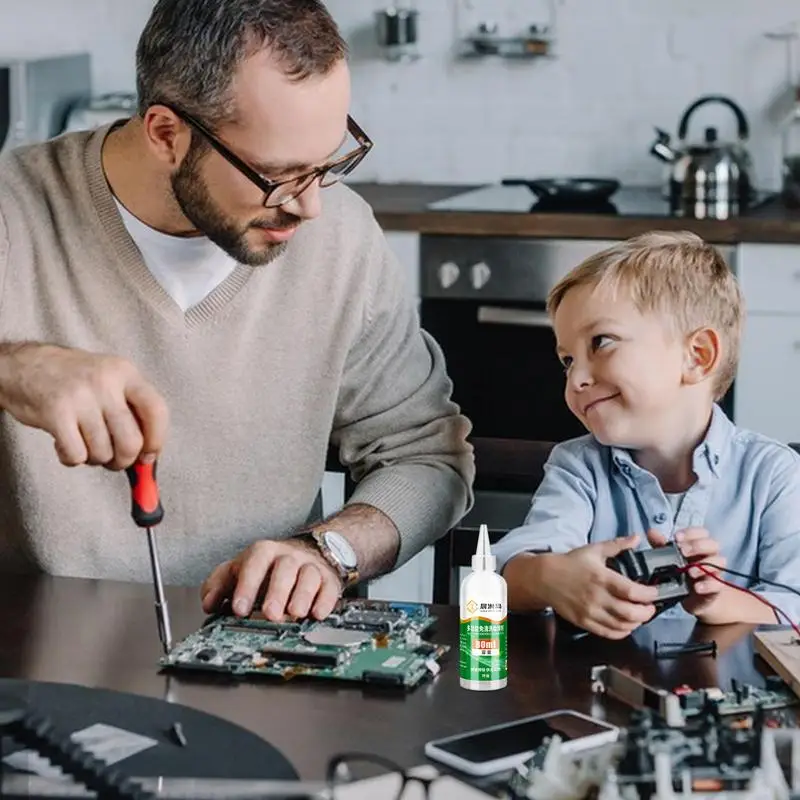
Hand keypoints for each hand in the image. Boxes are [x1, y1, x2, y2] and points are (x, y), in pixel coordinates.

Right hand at [0, 343, 167, 468]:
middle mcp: (105, 382)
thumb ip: (132, 410)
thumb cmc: (74, 381)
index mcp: (125, 373)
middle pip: (131, 441)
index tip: (148, 456)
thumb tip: (148, 455)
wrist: (25, 366)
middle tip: (113, 459)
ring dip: (96, 459)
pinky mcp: (55, 412)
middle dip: (123, 460)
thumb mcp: (110, 380)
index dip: (157, 440)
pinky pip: (76, 455)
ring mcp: (80, 396)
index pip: (157, 410)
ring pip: (103, 452)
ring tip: (85, 444)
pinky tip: (66, 445)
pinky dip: (72, 459)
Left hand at [201, 538, 343, 621]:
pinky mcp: (327, 580)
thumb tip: (209, 603)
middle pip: (285, 568)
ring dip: (302, 596)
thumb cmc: (268, 568)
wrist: (306, 553)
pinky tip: (317, 614)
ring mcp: (309, 567)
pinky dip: (324, 602)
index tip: (239, 609)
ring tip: (294, 614)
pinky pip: (329, 588)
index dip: (247, 585)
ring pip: (309, 576)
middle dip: (277, 592)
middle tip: (270, 614)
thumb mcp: (239, 570)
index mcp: (263, 553)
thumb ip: (219, 584)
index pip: (255, 563)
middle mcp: (288, 557)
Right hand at [544, 535, 659, 639]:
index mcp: (602, 578)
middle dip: (647, 612)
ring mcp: (590, 612)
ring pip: (621, 626)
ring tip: (640, 616)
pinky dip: (622, 632)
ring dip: (636, 623)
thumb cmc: (570, 563)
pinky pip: (608, 633)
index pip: (632, 591)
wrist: (545, 578)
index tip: (654, 592)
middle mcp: (597, 597)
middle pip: (630, 613)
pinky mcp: (584, 622)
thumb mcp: (594, 550)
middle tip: (651, 607)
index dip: (649, 594)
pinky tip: (626, 626)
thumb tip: (636, 538)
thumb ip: (617, 545)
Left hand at [647, 528, 725, 617]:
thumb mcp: (670, 558)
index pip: (701, 532)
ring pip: (719, 561)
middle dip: (697, 545)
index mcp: (699, 545)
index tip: (676, 538)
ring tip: (690, 571)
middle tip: (683, 551)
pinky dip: (708, 585)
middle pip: (713, 544)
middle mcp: (710, 555)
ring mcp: (715, 571)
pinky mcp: (716, 588)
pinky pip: (718, 584)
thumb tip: (651, 531)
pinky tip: (697, 587)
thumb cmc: (683, 573)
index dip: (690, 533)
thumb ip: (661, 545)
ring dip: (704, 565)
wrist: (695, 598)